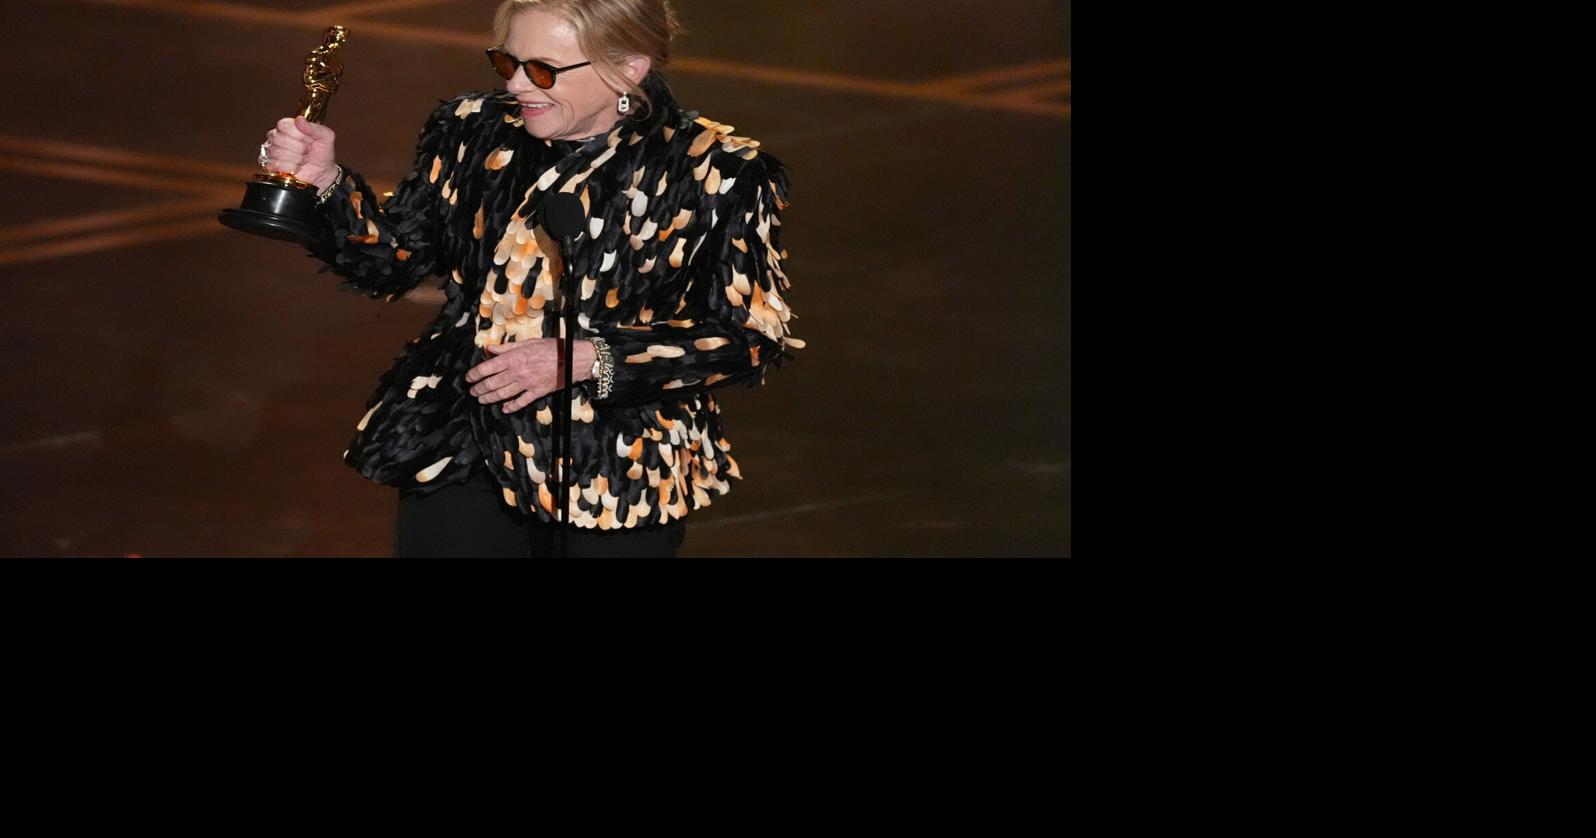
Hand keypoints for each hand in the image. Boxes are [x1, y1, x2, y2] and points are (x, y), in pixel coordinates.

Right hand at [260, 115, 338, 191]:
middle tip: (307, 151)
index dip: (298, 135)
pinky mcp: (269, 164)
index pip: (284, 125)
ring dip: (296, 159)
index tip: (309, 140)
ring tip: (303, 159)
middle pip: (279, 139)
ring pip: (277, 152)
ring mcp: (271, 150)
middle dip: (299, 148)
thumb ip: (315, 128)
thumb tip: (299, 119)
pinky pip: (274, 164)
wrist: (322, 173)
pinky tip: (296, 167)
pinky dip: (290, 168)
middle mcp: (277, 136)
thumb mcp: (326, 137)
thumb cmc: (322, 153)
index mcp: (289, 126)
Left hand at [466, 339, 594, 413]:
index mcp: (514, 358)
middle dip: (479, 389)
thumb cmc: (552, 348)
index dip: (474, 374)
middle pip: (492, 383)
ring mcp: (527, 384)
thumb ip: (507, 348)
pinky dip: (511, 406)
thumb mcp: (528, 343)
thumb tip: (489, 349)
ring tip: (482, 400)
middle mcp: (518, 372)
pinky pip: (521, 402)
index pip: (487, 367)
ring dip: (489, 398)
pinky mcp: (537, 392)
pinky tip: (504, 409)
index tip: (468, 378)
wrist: (573, 359)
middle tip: (472, 392)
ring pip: (503, 394)